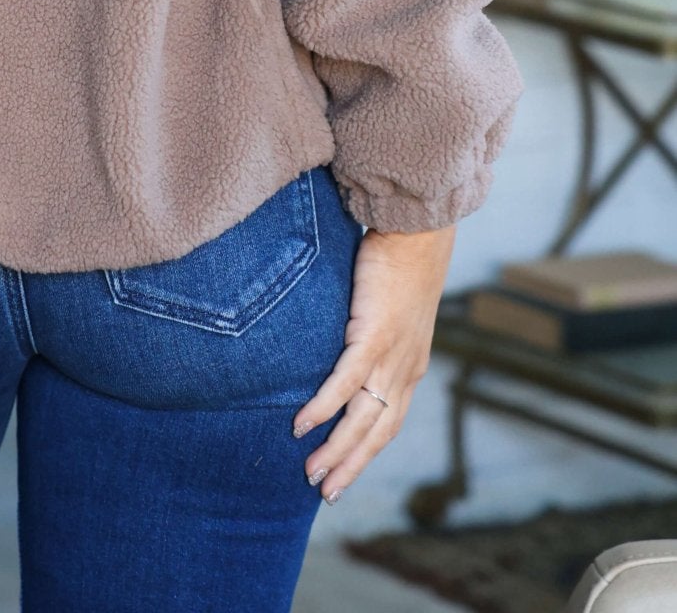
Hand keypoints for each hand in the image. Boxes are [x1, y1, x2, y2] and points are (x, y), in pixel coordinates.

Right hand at [291, 222, 455, 502]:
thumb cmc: (398, 259)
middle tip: (324, 493)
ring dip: (337, 450)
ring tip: (312, 473)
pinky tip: (304, 424)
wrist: (418, 230)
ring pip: (363, 417)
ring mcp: (392, 355)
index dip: (366, 452)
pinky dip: (326, 406)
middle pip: (377, 433)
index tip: (343, 475)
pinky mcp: (374, 334)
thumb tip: (340, 339)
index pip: (389, 423)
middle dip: (351, 466)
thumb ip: (369, 330)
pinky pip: (347, 381)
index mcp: (410, 366)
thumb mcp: (387, 306)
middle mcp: (405, 370)